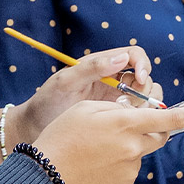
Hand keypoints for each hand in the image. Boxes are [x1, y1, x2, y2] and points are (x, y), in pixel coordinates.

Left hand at [8, 46, 159, 147]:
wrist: (36, 128)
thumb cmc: (47, 101)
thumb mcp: (66, 81)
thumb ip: (92, 68)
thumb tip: (122, 58)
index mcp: (102, 65)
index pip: (134, 55)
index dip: (143, 65)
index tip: (140, 80)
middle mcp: (113, 80)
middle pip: (145, 77)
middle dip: (145, 89)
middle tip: (128, 105)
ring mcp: (116, 100)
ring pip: (146, 97)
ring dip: (145, 106)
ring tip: (125, 116)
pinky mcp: (117, 118)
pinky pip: (138, 116)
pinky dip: (141, 119)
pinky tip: (127, 126)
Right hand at [32, 101, 183, 183]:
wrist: (46, 177)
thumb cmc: (62, 137)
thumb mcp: (84, 108)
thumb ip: (114, 107)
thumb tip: (131, 110)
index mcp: (125, 124)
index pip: (166, 119)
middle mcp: (133, 148)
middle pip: (158, 137)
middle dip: (154, 130)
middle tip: (131, 127)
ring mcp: (130, 170)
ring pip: (138, 154)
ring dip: (126, 149)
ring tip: (95, 151)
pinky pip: (127, 172)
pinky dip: (117, 166)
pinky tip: (95, 165)